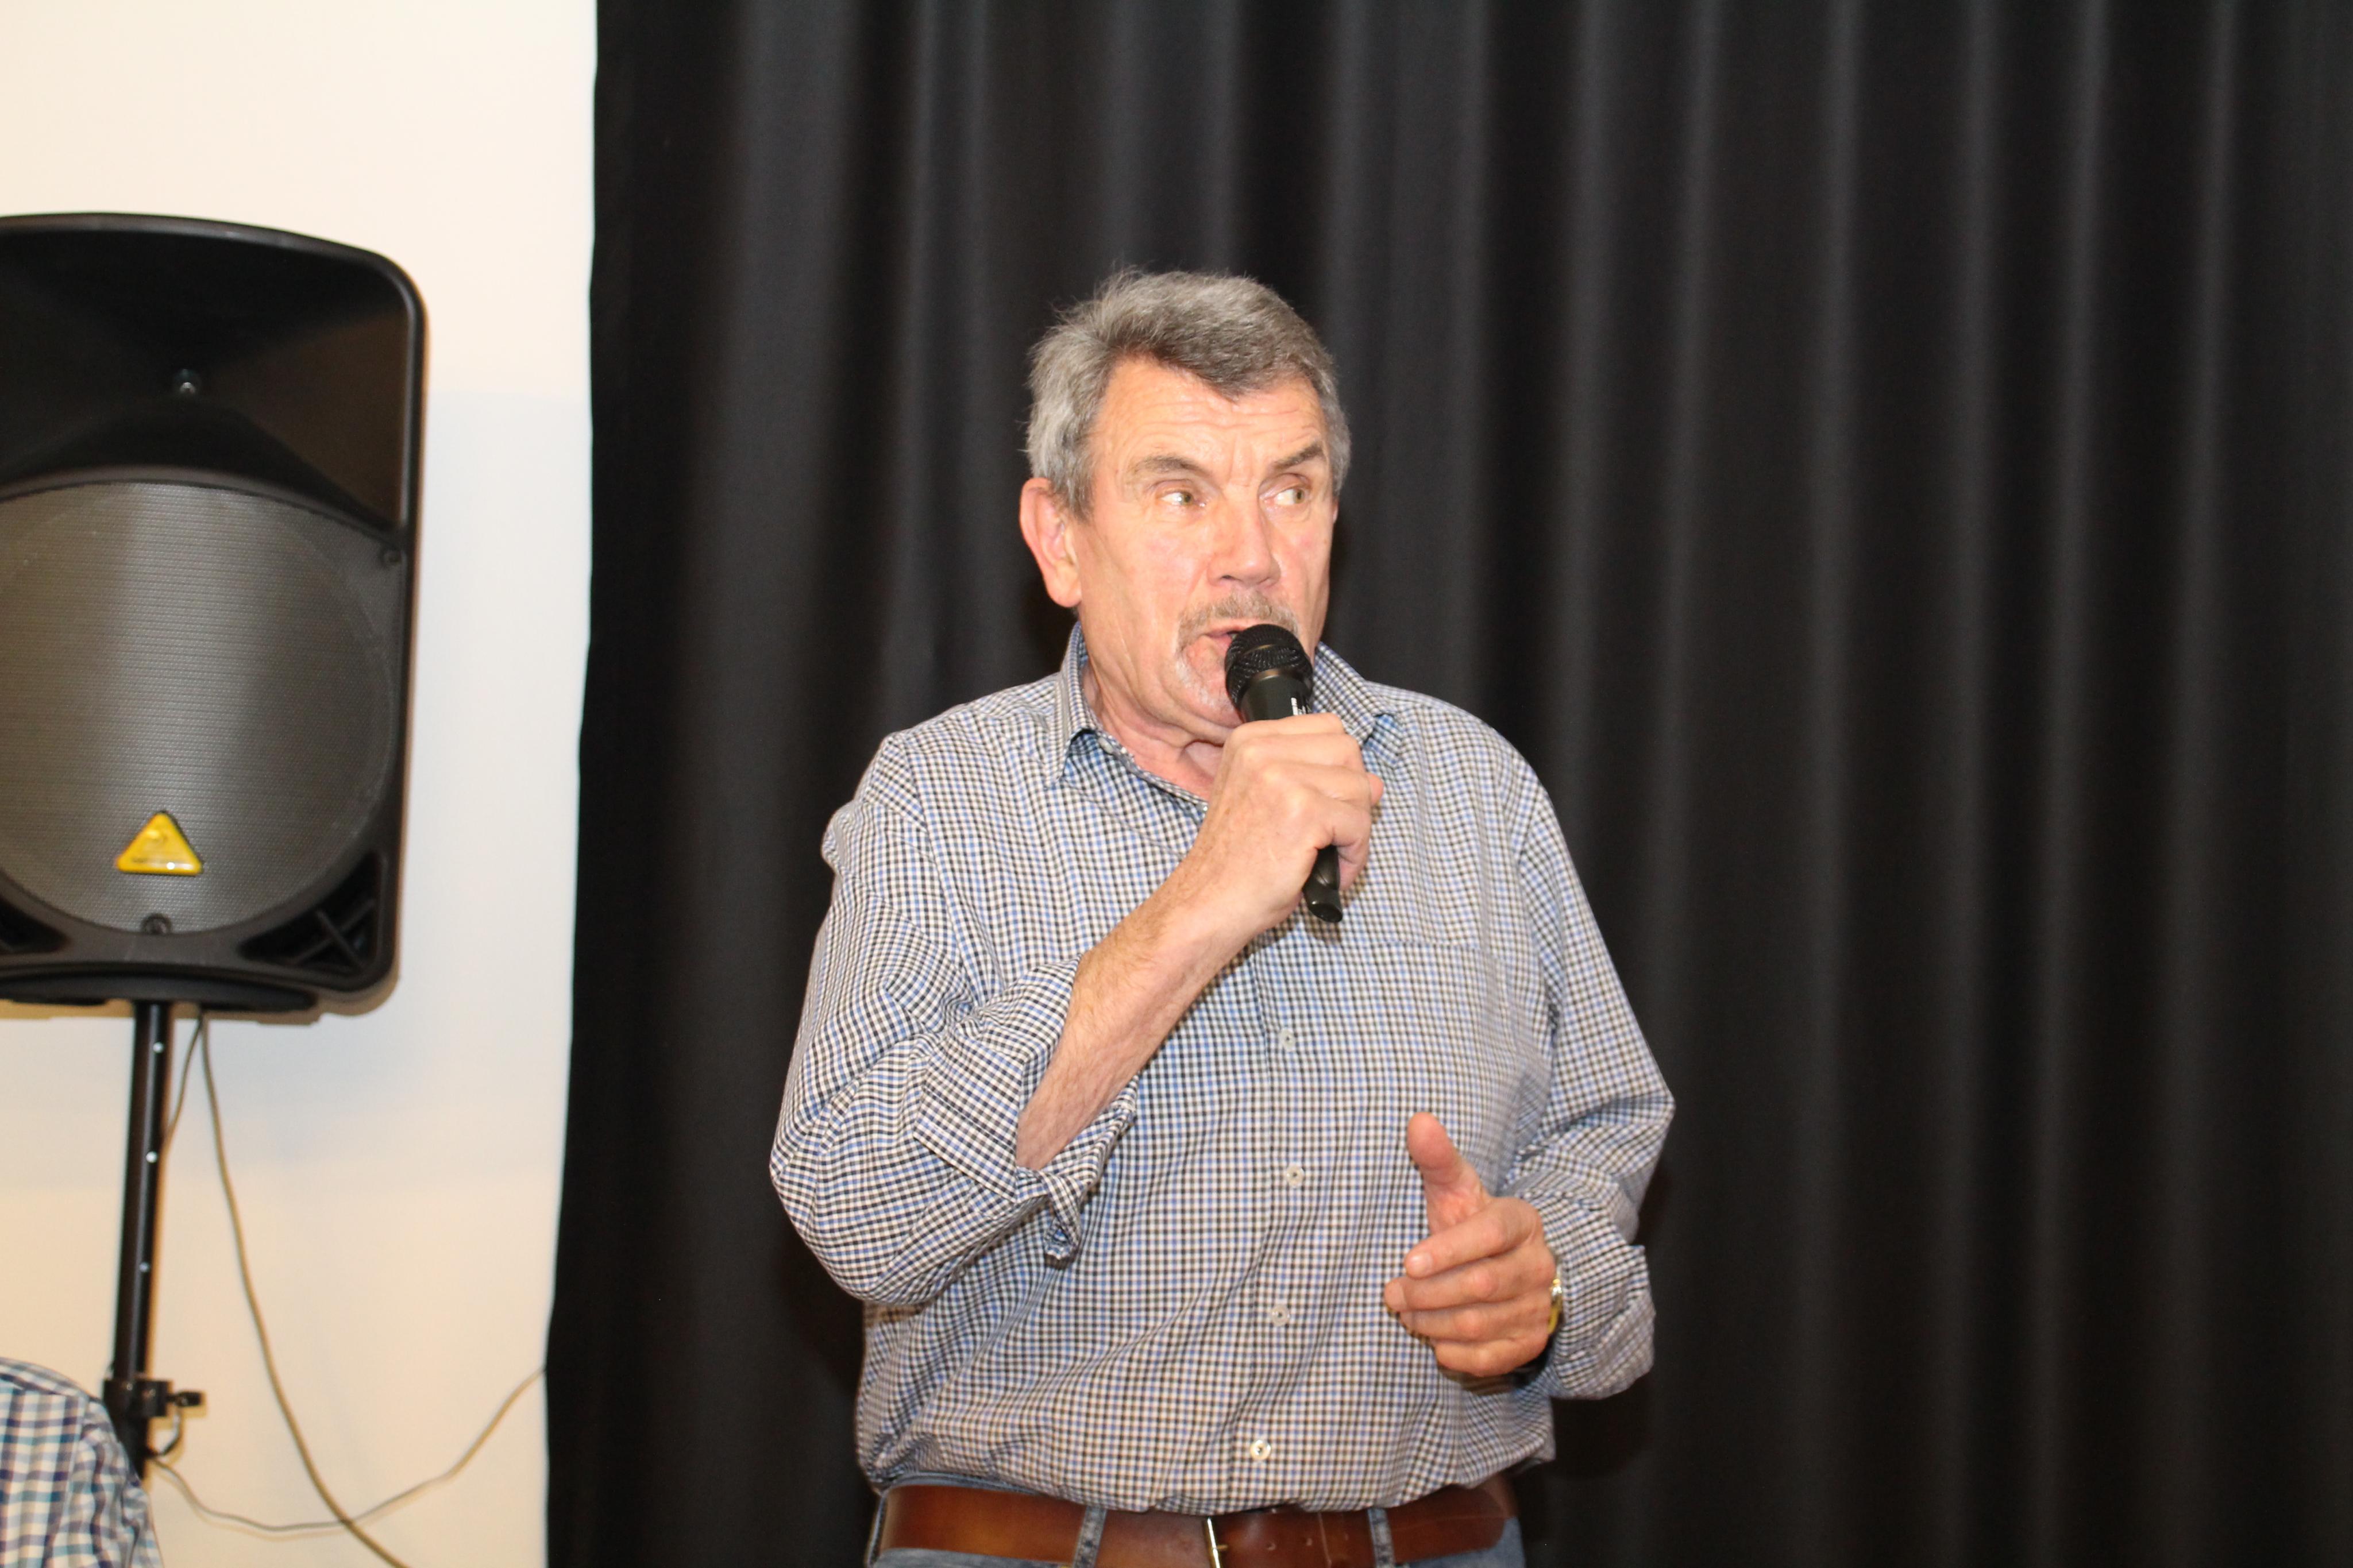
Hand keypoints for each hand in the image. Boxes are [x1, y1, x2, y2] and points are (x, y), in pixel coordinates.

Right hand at [1165, 713, 1381, 943]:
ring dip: (1354, 828)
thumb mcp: (1266, 800)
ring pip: (1360, 787)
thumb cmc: (1238, 861)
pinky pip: (1359, 824)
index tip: (1321, 800)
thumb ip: (1314, 778)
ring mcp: (1282, 778)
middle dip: (1351, 794)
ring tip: (1325, 855)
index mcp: (1250, 739)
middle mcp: (1262, 750)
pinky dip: (1354, 855)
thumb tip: (1374, 781)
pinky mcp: (1303, 811)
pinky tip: (1327, 870)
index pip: (1328, 727)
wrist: (1210, 903)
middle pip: (1348, 751)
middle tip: (1327, 831)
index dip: (1337, 767)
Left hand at [1383, 1113, 1557, 1376]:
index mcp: (1522, 1221)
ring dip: (1432, 1322)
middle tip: (1391, 1291)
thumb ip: (1438, 1159)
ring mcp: (1537, 1306)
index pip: (1490, 1235)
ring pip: (1479, 1323)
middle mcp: (1537, 1265)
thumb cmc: (1471, 1226)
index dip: (1448, 1250)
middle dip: (1427, 1292)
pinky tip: (1433, 1339)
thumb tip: (1418, 1120)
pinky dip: (1455, 1353)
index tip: (1407, 1262)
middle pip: (1481, 1284)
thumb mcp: (1456, 1192)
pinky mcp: (1529, 1342)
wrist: (1512, 1271)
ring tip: (1405, 1312)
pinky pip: (1490, 1357)